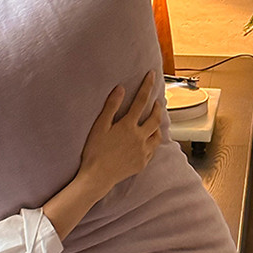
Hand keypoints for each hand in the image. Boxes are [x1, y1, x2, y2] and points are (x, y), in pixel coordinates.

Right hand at [76, 70, 162, 197]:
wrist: (98, 177)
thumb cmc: (95, 151)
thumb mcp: (100, 126)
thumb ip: (111, 107)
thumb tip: (121, 89)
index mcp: (128, 126)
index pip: (141, 101)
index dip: (147, 86)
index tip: (151, 75)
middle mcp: (139, 137)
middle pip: (155, 118)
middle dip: (157, 108)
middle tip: (156, 102)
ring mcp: (143, 151)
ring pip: (157, 135)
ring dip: (157, 126)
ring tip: (155, 122)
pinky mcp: (143, 162)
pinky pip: (153, 150)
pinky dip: (153, 142)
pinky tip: (149, 140)